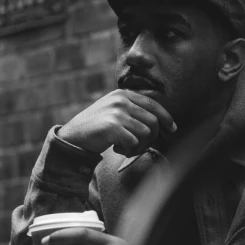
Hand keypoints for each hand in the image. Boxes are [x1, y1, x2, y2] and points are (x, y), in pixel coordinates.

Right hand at [58, 89, 175, 155]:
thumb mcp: (113, 111)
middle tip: (138, 147)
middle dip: (150, 138)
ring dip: (139, 146)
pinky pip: (134, 142)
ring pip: (146, 133)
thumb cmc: (96, 128)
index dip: (166, 117)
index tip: (172, 128)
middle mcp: (121, 100)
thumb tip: (159, 122)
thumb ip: (132, 110)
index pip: (153, 104)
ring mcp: (117, 112)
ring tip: (124, 147)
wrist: (72, 137)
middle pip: (153, 121)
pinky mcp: (113, 126)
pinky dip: (128, 150)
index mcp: (123, 94)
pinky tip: (116, 148)